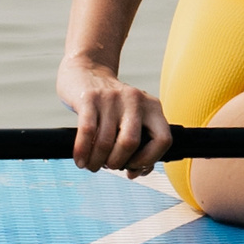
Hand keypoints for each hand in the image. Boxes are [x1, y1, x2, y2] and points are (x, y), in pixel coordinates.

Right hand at [58, 54, 173, 177]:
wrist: (87, 70)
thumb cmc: (112, 105)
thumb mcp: (132, 117)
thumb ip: (140, 143)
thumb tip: (138, 173)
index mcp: (153, 107)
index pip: (163, 140)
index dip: (149, 160)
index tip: (133, 168)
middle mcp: (135, 100)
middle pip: (131, 143)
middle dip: (117, 162)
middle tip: (108, 165)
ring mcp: (112, 98)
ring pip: (106, 142)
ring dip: (97, 162)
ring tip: (92, 165)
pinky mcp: (89, 98)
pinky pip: (87, 132)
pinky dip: (83, 152)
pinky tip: (80, 160)